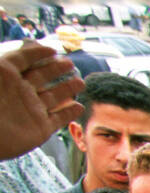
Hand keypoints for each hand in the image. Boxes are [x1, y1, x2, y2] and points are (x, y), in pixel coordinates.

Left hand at [0, 42, 83, 160]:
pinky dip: (69, 113)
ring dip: (68, 89)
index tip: (51, 50)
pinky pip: (58, 119)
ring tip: (80, 83)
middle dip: (57, 69)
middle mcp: (21, 92)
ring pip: (54, 97)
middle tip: (70, 64)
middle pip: (42, 77)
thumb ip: (13, 59)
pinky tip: (79, 107)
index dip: (37, 53)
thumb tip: (24, 43)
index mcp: (8, 77)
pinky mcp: (40, 128)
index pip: (24, 60)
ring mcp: (32, 110)